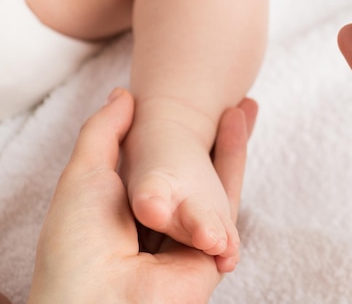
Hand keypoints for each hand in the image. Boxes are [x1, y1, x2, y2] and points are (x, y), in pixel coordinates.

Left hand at [27, 89, 256, 303]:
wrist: (99, 299)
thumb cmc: (79, 242)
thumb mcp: (83, 175)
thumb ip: (104, 132)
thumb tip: (124, 94)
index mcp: (126, 211)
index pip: (161, 167)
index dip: (179, 136)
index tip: (191, 108)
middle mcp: (159, 227)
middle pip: (197, 175)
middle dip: (214, 139)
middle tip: (233, 104)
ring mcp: (185, 242)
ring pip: (217, 187)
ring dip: (232, 146)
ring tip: (245, 106)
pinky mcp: (209, 256)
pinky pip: (227, 209)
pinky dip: (235, 168)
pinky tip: (241, 132)